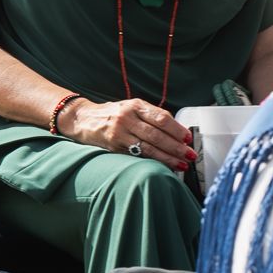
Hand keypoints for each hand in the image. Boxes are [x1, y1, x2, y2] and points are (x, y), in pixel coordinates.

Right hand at [62, 98, 195, 172]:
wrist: (82, 119)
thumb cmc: (112, 113)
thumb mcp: (131, 107)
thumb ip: (150, 115)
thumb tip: (176, 129)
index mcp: (135, 105)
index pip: (161, 117)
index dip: (176, 129)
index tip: (188, 138)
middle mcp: (128, 117)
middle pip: (157, 134)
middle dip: (176, 146)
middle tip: (190, 155)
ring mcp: (120, 133)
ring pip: (148, 148)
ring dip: (167, 158)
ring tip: (181, 164)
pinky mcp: (113, 147)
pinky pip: (136, 156)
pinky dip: (152, 162)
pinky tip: (162, 166)